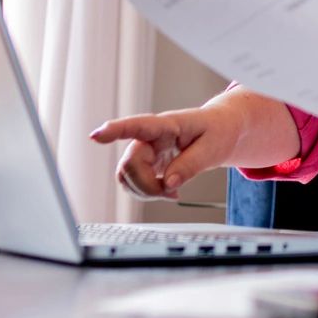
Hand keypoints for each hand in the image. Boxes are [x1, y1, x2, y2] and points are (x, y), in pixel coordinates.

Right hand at [89, 106, 239, 199]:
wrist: (222, 129)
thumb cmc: (218, 132)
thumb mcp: (213, 149)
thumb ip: (190, 165)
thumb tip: (168, 183)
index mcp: (167, 125)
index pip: (138, 125)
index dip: (115, 130)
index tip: (96, 135)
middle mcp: (151, 136)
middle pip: (131, 163)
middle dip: (146, 185)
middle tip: (172, 193)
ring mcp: (147, 149)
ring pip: (127, 175)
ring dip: (145, 191)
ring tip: (171, 192)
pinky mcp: (148, 162)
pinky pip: (135, 181)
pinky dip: (149, 192)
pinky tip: (168, 191)